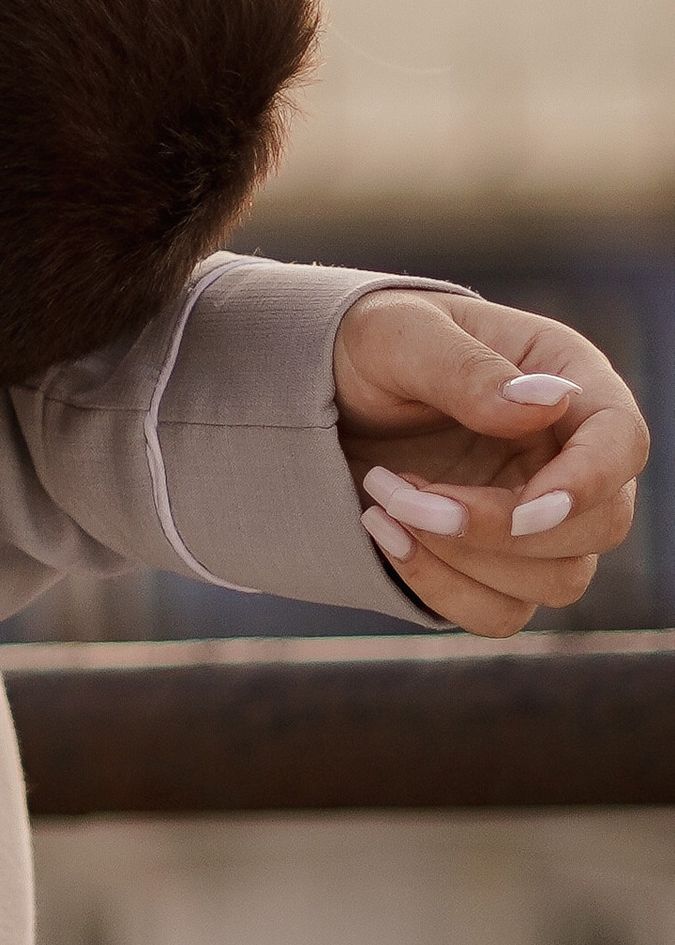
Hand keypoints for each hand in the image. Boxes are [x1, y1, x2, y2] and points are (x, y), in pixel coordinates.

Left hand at [333, 287, 649, 637]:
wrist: (322, 391)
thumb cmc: (370, 343)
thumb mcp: (398, 333)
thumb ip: (466, 368)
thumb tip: (545, 404)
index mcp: (566, 379)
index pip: (622, 440)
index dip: (589, 482)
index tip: (523, 508)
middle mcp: (569, 454)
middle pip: (600, 526)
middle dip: (502, 527)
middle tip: (403, 493)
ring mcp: (540, 516)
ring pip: (557, 580)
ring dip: (464, 558)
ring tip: (381, 498)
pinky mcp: (500, 564)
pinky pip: (501, 611)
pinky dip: (442, 589)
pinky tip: (384, 536)